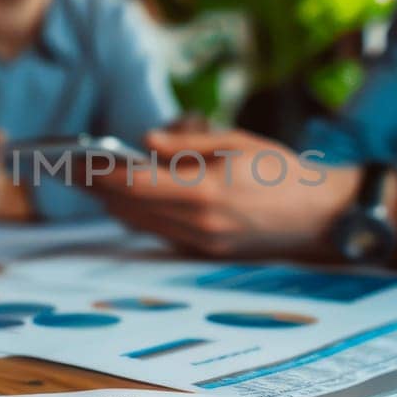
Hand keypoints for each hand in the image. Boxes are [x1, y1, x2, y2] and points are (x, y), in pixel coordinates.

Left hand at [83, 128, 362, 258]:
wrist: (322, 215)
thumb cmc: (283, 171)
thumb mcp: (238, 142)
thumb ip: (187, 144)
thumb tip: (144, 142)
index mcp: (205, 193)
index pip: (136, 185)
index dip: (103, 173)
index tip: (79, 160)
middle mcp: (200, 225)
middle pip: (132, 209)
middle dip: (101, 189)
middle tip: (73, 169)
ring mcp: (204, 245)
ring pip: (143, 225)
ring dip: (117, 205)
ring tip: (94, 183)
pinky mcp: (209, 254)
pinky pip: (162, 235)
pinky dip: (143, 216)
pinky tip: (133, 200)